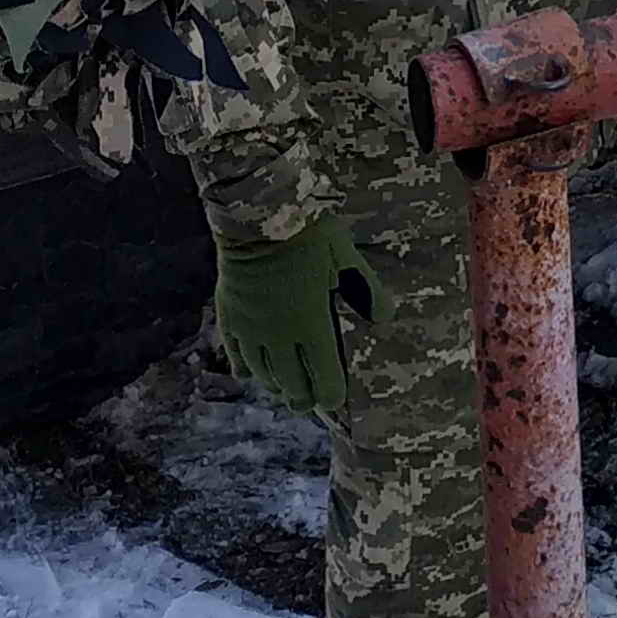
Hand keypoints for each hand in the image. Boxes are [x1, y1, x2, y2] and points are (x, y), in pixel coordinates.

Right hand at [217, 216, 379, 412]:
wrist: (257, 214)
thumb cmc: (308, 233)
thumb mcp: (345, 255)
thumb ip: (366, 289)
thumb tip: (386, 318)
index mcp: (312, 324)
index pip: (324, 377)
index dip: (331, 394)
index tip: (336, 400)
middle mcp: (280, 336)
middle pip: (291, 384)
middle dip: (303, 399)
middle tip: (310, 403)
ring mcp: (251, 330)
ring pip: (263, 375)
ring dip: (276, 386)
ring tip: (285, 391)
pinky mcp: (230, 319)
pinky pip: (236, 356)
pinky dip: (246, 369)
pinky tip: (251, 374)